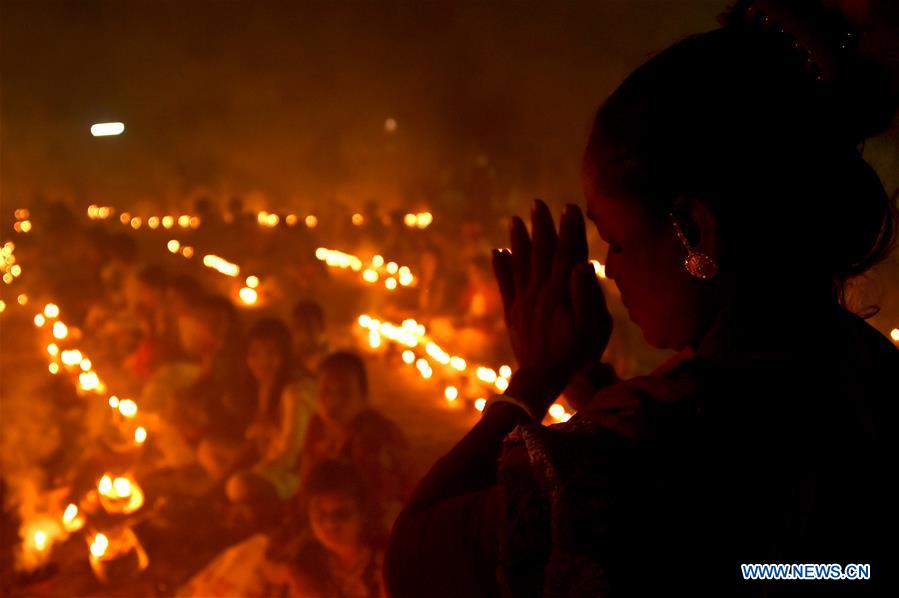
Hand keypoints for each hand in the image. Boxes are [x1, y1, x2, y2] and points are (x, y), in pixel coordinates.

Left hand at [492, 199, 611, 416]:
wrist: (542, 377)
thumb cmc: (575, 354)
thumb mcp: (592, 328)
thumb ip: (587, 296)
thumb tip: (582, 265)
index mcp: (561, 292)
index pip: (567, 253)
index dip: (568, 230)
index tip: (568, 208)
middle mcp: (540, 291)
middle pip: (541, 252)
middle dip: (541, 226)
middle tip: (537, 203)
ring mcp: (523, 300)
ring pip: (520, 263)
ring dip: (518, 240)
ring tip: (514, 219)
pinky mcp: (512, 311)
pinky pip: (504, 284)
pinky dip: (500, 267)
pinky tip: (496, 251)